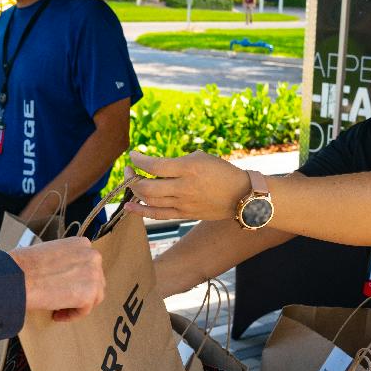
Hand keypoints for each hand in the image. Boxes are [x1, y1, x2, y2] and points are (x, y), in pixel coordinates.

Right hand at [10, 236, 103, 321]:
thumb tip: (68, 275)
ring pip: (93, 296)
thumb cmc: (25, 265)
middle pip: (95, 280)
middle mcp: (92, 256)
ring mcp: (94, 275)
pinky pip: (85, 310)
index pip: (88, 265)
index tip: (65, 286)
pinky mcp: (90, 294)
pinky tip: (57, 314)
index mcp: (82, 243)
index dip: (77, 278)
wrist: (19, 277)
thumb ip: (66, 261)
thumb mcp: (50, 252)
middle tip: (63, 300)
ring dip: (77, 304)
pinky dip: (71, 315)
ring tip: (58, 308)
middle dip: (80, 292)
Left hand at [124, 151, 250, 221]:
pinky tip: (129, 207)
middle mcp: (183, 187)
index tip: (133, 155)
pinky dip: (141, 211)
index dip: (138, 160)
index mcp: (188, 168)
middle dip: (131, 177)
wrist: (242, 195)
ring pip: (149, 201)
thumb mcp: (201, 157)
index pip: (154, 166)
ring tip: (132, 183)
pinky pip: (157, 215)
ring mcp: (183, 203)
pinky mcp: (184, 215)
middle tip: (129, 170)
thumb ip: (178, 162)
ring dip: (135, 191)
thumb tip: (156, 167)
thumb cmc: (222, 172)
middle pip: (147, 187)